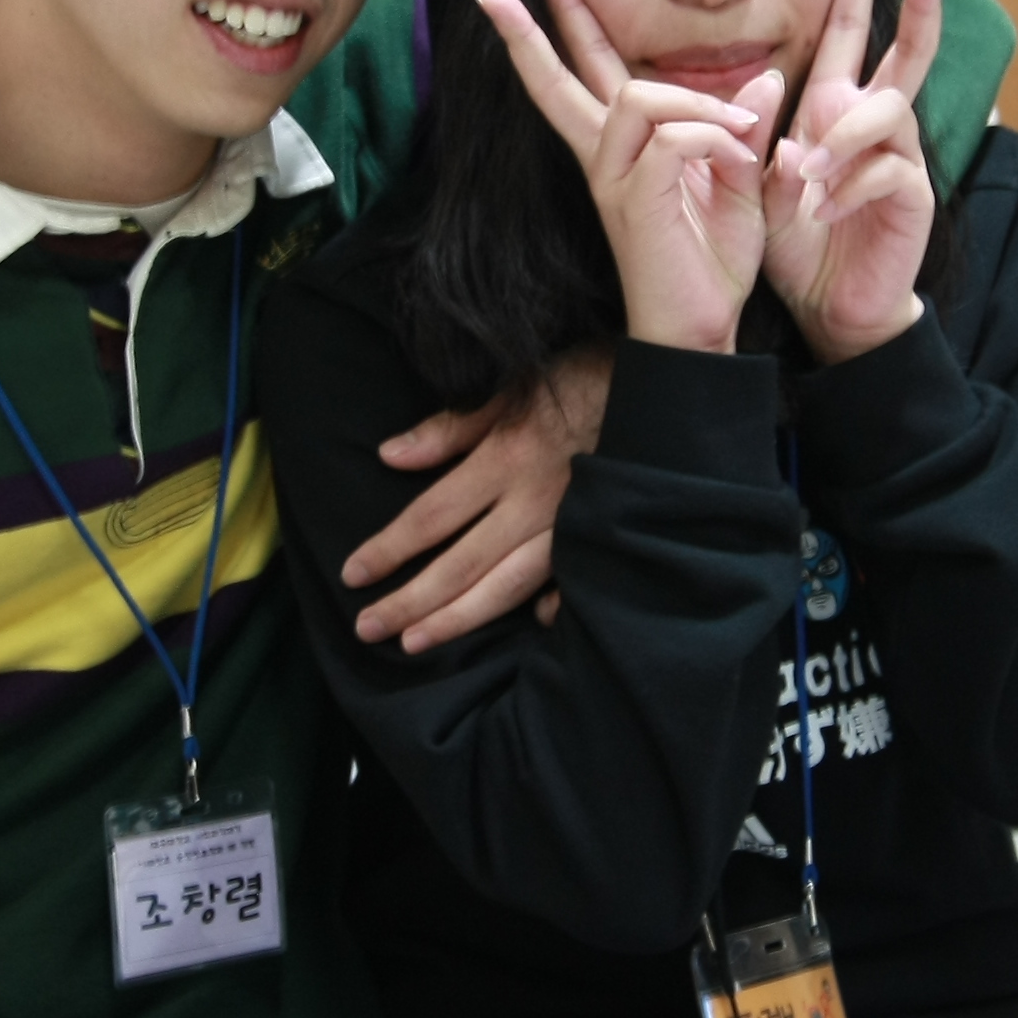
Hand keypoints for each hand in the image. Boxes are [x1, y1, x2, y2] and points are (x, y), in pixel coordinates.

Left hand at [349, 346, 613, 650]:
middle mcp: (534, 504)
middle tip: (368, 628)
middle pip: (462, 564)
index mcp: (506, 460)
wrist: (663, 380)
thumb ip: (452, 426)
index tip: (354, 574)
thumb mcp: (512, 386)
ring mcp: (570, 526)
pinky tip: (531, 626)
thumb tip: (390, 456)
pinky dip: (552, 607)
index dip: (390, 548)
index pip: (432, 516)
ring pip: (508, 586)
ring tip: (417, 642)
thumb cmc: (582, 375)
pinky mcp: (601, 533)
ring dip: (460, 618)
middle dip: (411, 600)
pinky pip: (573, 582)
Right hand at [478, 0, 780, 354]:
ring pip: (637, 97)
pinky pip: (671, 137)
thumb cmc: (713, 265)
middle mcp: (606, 159)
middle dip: (539, 29)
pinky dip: (712, 137)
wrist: (702, 331)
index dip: (552, 31)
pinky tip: (737, 160)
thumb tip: (763, 79)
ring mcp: (614, 179)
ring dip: (697, 103)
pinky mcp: (633, 200)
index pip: (582, 79)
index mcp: (625, 151)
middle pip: (561, 81)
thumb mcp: (740, 184)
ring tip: (737, 131)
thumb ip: (745, 131)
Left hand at [761, 0, 941, 364]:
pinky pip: (887, 170)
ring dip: (843, 137)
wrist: (829, 303)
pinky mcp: (913, 195)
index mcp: (837, 108)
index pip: (852, 34)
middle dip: (918, 6)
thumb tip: (783, 115)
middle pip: (910, 51)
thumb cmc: (800, 239)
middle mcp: (876, 123)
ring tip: (810, 176)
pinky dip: (850, 187)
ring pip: (888, 111)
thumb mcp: (764, 185)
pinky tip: (824, 211)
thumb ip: (767, 144)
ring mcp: (901, 157)